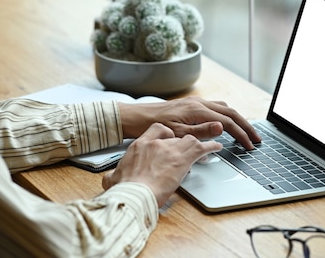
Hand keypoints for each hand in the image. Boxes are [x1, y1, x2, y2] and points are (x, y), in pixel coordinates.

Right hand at [102, 122, 222, 206]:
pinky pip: (201, 147)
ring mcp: (170, 149)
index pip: (156, 130)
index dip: (165, 134)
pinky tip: (217, 147)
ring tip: (207, 145)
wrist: (134, 194)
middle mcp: (156, 143)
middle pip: (175, 135)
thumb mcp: (112, 181)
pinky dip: (211, 146)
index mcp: (139, 146)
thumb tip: (107, 180)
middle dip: (182, 142)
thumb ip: (112, 177)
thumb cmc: (124, 190)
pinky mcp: (183, 158)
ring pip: (189, 139)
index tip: (168, 140)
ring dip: (198, 143)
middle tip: (187, 151)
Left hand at [118, 96, 260, 149]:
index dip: (241, 135)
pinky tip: (227, 122)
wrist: (134, 117)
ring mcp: (195, 103)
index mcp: (197, 111)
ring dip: (238, 119)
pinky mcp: (190, 105)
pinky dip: (227, 115)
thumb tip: (223, 128)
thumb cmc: (152, 127)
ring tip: (246, 131)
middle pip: (231, 113)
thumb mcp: (177, 134)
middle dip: (246, 126)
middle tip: (256, 139)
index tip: (250, 146)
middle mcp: (199, 103)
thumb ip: (201, 131)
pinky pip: (216, 107)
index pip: (227, 123)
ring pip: (224, 107)